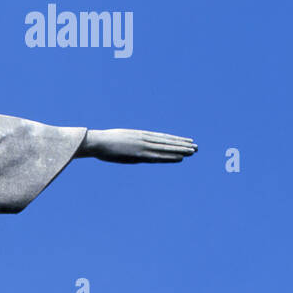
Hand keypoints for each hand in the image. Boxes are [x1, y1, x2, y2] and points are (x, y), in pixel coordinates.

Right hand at [80, 129, 196, 162]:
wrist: (96, 141)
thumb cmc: (102, 143)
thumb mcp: (118, 142)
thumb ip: (128, 146)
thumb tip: (131, 152)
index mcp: (139, 135)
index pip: (161, 137)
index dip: (174, 139)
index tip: (185, 141)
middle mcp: (144, 138)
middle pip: (167, 141)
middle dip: (182, 144)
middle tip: (196, 147)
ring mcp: (142, 146)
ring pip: (166, 148)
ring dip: (181, 150)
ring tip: (194, 151)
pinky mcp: (139, 153)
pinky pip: (159, 156)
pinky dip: (170, 156)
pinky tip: (181, 158)